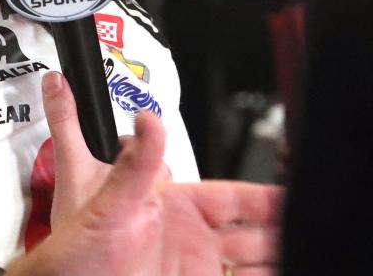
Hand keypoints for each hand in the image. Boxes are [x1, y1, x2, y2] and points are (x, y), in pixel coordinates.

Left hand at [7, 73, 281, 275]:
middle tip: (304, 230)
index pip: (227, 195)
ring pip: (247, 258)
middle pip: (247, 229)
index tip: (291, 197)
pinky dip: (256, 275)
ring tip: (299, 254)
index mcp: (165, 201)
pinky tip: (275, 271)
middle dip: (277, 229)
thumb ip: (132, 163)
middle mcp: (180, 230)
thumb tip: (148, 117)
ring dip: (272, 256)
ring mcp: (188, 261)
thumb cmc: (72, 249)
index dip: (263, 198)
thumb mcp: (105, 202)